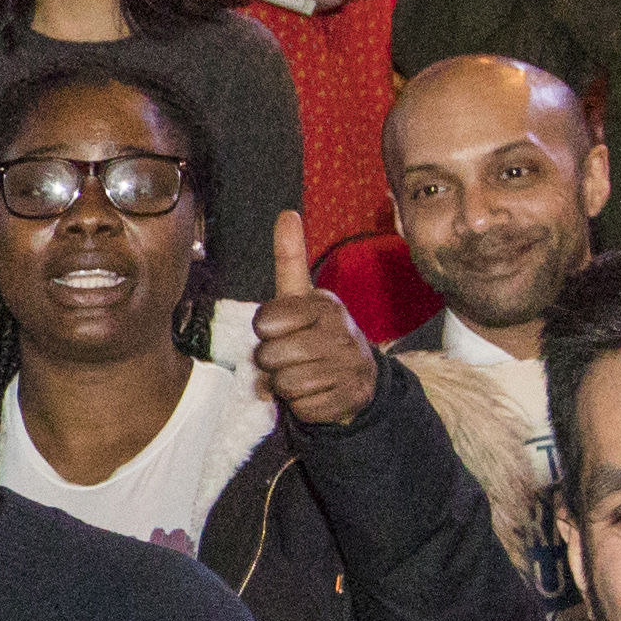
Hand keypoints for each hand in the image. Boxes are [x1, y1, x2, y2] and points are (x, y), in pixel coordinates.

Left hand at [250, 213, 377, 424]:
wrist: (356, 378)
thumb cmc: (317, 335)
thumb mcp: (303, 298)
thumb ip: (290, 259)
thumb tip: (287, 213)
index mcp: (324, 304)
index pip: (264, 321)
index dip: (264, 331)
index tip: (280, 329)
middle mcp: (340, 331)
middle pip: (269, 356)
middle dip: (271, 362)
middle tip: (291, 357)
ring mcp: (348, 365)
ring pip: (284, 384)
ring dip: (285, 385)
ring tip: (304, 374)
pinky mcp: (349, 397)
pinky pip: (302, 407)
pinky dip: (302, 406)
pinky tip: (318, 393)